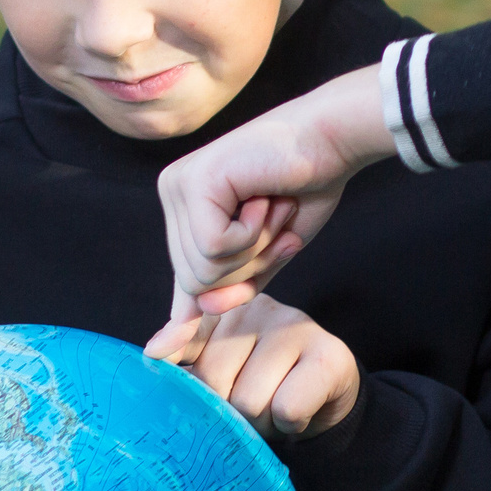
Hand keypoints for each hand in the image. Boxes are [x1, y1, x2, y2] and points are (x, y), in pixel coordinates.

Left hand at [147, 294, 359, 440]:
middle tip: (247, 408)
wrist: (328, 398)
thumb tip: (152, 351)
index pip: (185, 334)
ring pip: (250, 401)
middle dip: (227, 411)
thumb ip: (186, 357)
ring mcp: (296, 327)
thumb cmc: (263, 386)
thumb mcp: (221, 369)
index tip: (157, 361)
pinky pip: (287, 408)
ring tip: (272, 410)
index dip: (171, 354)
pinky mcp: (328, 355)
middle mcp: (259, 309)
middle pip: (214, 380)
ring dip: (259, 424)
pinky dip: (288, 424)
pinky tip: (297, 412)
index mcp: (226, 311)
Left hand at [154, 65, 394, 338]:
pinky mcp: (193, 183)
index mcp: (186, 208)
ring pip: (203, 270)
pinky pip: (214, 246)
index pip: (183, 276)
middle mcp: (173, 194)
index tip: (160, 350)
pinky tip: (264, 197)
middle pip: (195, 283)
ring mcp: (178, 187)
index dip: (181, 318)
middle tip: (276, 221)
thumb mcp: (268, 251)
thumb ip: (238, 285)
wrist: (331, 139)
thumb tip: (204, 312)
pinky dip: (251, 232)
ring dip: (254, 248)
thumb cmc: (306, 187)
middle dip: (248, 267)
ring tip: (272, 206)